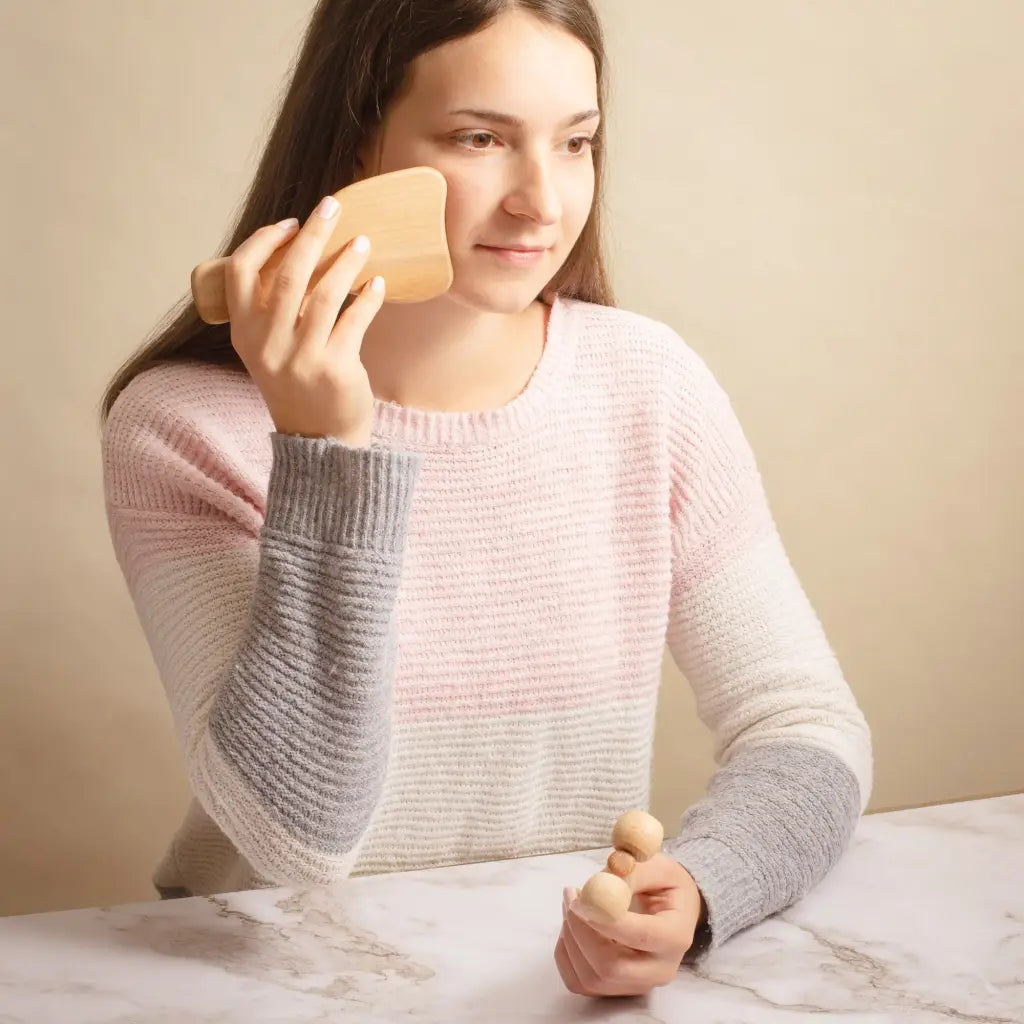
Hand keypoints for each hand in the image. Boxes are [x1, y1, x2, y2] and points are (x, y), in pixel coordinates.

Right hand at [224, 194, 385, 446]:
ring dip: (346, 261)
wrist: (320, 442)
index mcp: (243, 334)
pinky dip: (367, 297)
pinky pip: (354, 320)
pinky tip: (377, 283)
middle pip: (288, 274)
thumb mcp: (269, 351)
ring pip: (325, 294)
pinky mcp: (334, 369)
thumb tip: (301, 252)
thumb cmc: (297, 385)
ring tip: (363, 242)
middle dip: (313, 234)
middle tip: (333, 207)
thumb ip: (272, 311)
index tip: (292, 223)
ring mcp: (301, 358)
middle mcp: (267, 345)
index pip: (241, 272)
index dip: (265, 240)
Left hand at [554, 852, 705, 997]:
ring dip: (570, 939)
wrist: (672, 910)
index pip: (640, 937)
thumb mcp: (657, 866)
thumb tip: (600, 887)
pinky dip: (566, 954)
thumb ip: (631, 872)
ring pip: (591, 978)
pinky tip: (571, 926)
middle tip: (571, 896)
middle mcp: (660, 970)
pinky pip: (579, 983)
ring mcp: (637, 985)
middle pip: (611, 968)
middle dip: (581, 931)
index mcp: (675, 936)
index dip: (605, 919)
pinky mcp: (616, 990)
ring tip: (571, 904)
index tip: (582, 895)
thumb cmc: (664, 885)